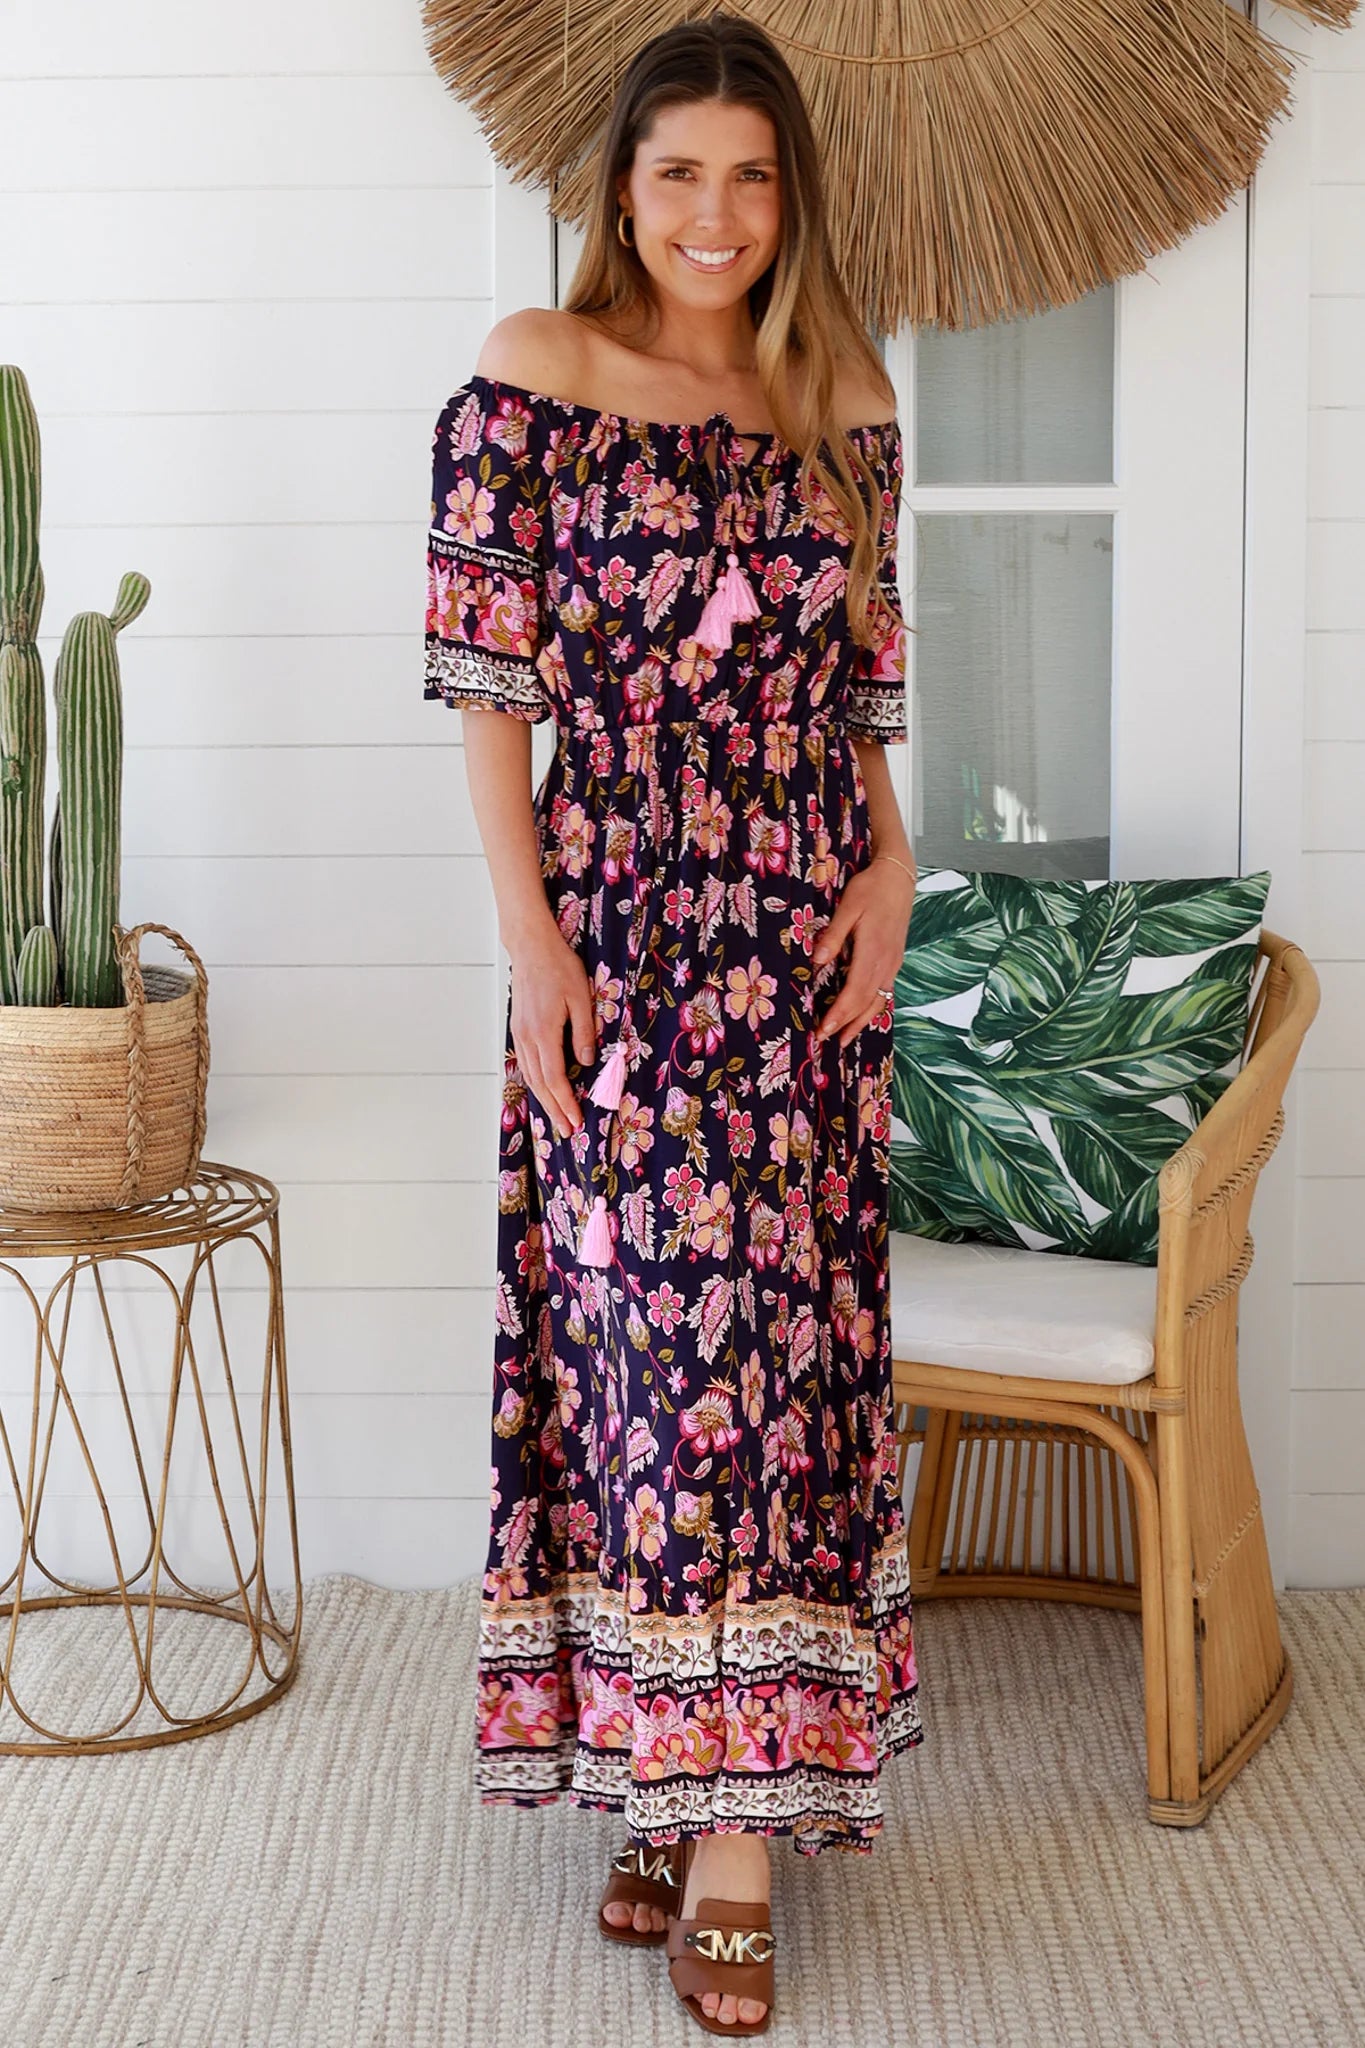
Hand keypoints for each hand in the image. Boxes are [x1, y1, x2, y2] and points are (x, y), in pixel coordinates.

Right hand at [507, 921, 596, 1138]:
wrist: (531, 948)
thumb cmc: (559, 968)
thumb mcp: (581, 997)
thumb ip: (584, 1032)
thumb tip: (587, 1061)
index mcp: (544, 1032)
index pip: (555, 1078)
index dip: (566, 1102)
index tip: (576, 1120)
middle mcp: (528, 1038)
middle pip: (539, 1084)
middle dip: (554, 1109)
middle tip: (567, 1130)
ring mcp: (520, 1034)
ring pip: (530, 1076)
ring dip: (544, 1100)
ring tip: (557, 1117)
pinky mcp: (519, 1029)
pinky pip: (526, 1063)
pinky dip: (535, 1082)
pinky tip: (543, 1090)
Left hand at [812, 859, 915, 1050]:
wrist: (899, 878)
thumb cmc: (871, 889)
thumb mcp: (848, 907)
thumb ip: (833, 935)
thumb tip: (817, 961)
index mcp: (873, 951)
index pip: (854, 992)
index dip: (839, 1014)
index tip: (823, 1029)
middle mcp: (886, 963)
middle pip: (866, 1003)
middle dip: (845, 1024)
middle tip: (825, 1040)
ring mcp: (892, 963)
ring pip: (878, 1001)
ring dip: (860, 1022)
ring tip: (845, 1039)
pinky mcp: (894, 960)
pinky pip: (883, 992)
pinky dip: (872, 1008)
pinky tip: (863, 1015)